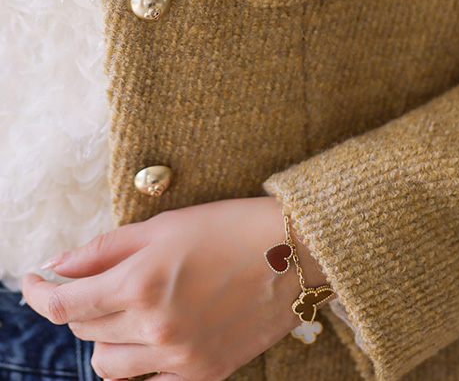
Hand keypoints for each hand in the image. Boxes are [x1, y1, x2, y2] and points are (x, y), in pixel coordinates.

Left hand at [21, 196, 329, 380]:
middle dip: (81, 305)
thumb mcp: (164, 223)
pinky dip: (141, 360)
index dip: (38, 293)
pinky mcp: (202, 374)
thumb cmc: (231, 227)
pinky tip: (156, 333)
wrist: (296, 254)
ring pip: (107, 366)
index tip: (32, 283)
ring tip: (129, 312)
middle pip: (84, 330)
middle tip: (97, 283)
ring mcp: (178, 356)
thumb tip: (58, 266)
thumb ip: (105, 248)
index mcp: (142, 279)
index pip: (64, 304)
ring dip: (106, 338)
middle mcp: (154, 324)